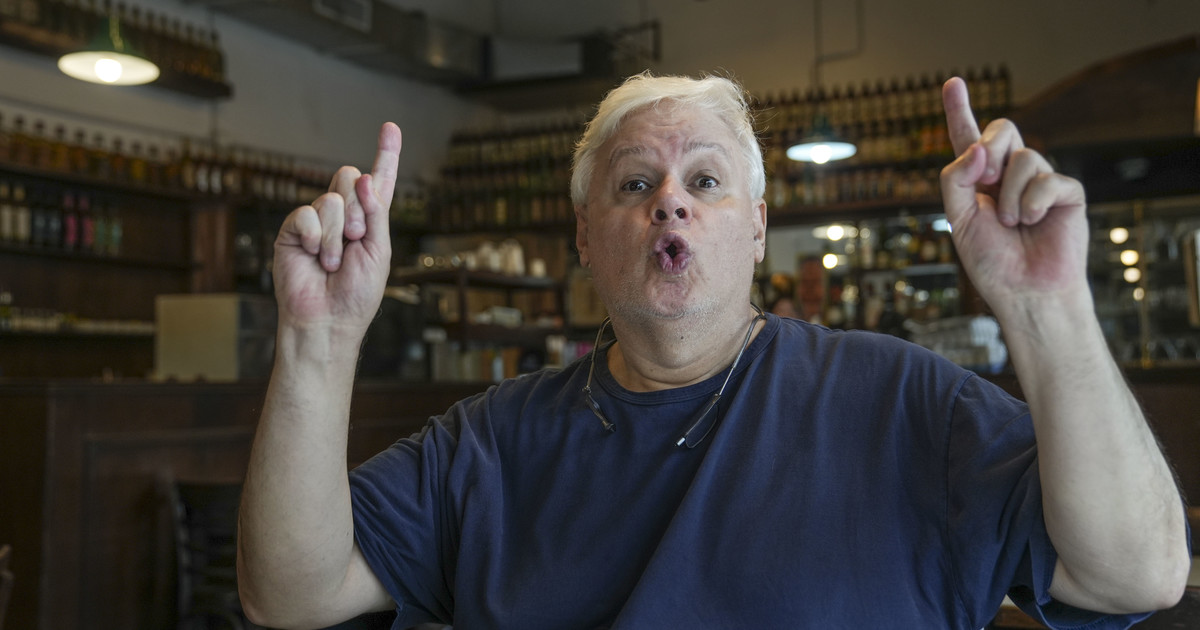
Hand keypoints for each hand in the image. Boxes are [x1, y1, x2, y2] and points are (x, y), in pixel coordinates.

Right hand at [273, 122, 401, 334]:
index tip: (391, 127)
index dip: (386, 154)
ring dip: (337, 234)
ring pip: (331, 198)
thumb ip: (376, 213)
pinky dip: (316, 236)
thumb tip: (365, 178)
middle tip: (356, 240)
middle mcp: (342, 215)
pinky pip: (306, 213)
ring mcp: (317, 221)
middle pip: (351, 178)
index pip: (379, 181)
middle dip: (358, 209)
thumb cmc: (356, 294)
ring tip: (334, 262)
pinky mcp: (294, 230)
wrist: (326, 320)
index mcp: (369, 220)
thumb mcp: (379, 251)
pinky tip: (316, 258)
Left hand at [939, 78, 1089, 309]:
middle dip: (989, 147)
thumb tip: (977, 148)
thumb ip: (955, 179)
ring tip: (1012, 223)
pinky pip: (1047, 179)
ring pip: (1023, 156)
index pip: (968, 138)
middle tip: (986, 183)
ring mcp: (1040, 181)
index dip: (960, 110)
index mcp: (979, 180)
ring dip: (1009, 195)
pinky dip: (1032, 204)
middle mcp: (1010, 175)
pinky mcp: (1067, 192)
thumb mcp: (958, 219)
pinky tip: (1034, 224)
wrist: (1024, 292)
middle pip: (1001, 129)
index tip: (952, 83)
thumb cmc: (990, 261)